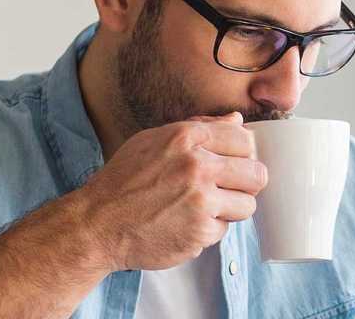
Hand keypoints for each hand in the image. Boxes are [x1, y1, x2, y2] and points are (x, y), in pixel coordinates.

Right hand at [75, 112, 267, 270]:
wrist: (97, 223)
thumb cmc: (122, 182)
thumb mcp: (152, 141)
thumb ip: (198, 128)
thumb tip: (236, 122)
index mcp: (186, 137)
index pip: (245, 140)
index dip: (241, 155)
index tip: (230, 165)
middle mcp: (197, 165)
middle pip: (257, 174)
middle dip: (244, 184)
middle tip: (223, 190)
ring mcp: (201, 200)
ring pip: (248, 205)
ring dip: (229, 210)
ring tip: (202, 209)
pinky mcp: (200, 231)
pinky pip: (224, 230)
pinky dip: (207, 230)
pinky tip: (183, 224)